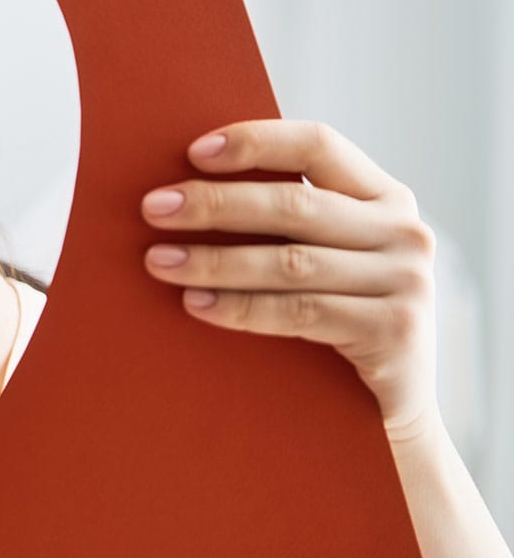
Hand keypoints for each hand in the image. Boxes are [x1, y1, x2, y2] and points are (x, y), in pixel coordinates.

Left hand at [141, 119, 439, 439]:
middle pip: (295, 204)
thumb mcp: (317, 264)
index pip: (319, 145)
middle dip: (216, 204)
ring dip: (216, 260)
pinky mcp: (396, 330)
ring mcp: (406, 281)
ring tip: (159, 262)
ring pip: (292, 261)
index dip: (256, 141)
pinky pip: (301, 311)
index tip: (193, 152)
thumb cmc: (331, 327)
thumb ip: (280, 226)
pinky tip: (196, 304)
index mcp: (383, 198)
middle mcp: (404, 232)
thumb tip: (180, 195)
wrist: (382, 416)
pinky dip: (241, 307)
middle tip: (152, 209)